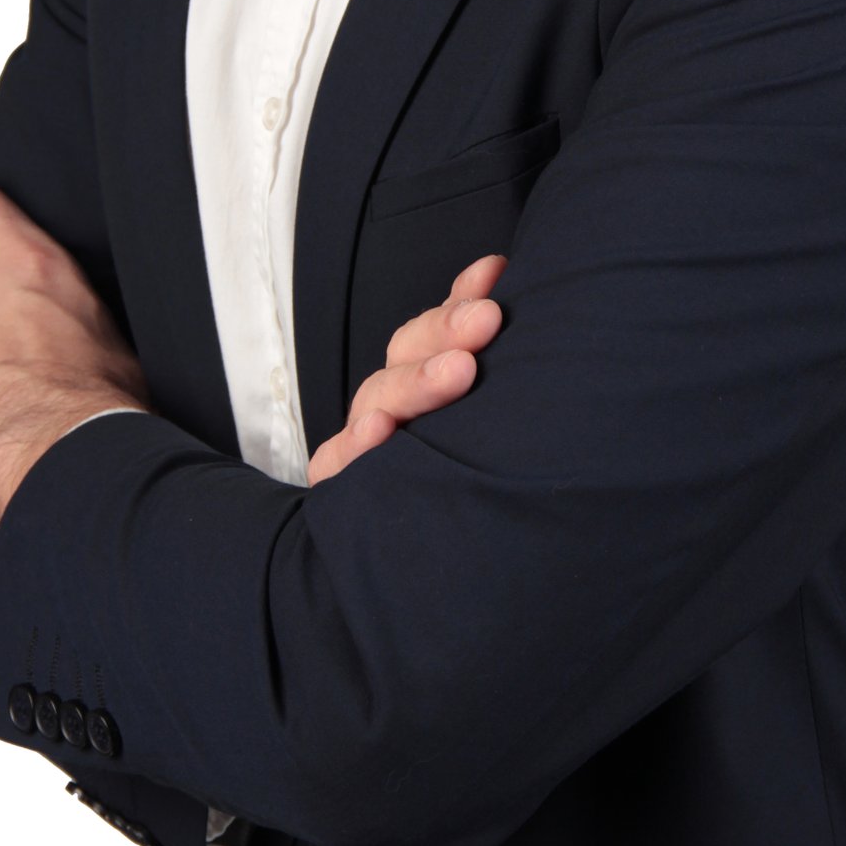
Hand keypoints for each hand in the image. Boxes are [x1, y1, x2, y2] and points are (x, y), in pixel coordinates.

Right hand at [306, 253, 507, 485]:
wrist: (443, 573)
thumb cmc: (478, 478)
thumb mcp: (492, 417)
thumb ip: (490, 358)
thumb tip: (507, 283)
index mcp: (429, 375)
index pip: (440, 326)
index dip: (461, 295)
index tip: (495, 273)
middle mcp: (397, 402)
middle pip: (409, 352)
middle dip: (448, 330)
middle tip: (486, 320)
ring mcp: (369, 440)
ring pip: (381, 397)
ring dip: (416, 381)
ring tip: (458, 371)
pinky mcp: (344, 484)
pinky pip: (338, 462)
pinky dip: (357, 445)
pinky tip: (380, 431)